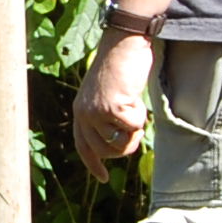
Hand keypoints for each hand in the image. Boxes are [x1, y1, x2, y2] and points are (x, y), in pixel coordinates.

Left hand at [72, 31, 154, 181]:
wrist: (123, 44)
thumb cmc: (120, 67)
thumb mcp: (106, 94)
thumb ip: (106, 116)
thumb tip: (118, 144)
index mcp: (80, 110)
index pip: (83, 145)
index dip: (93, 163)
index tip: (101, 178)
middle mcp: (84, 114)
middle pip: (106, 151)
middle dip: (125, 145)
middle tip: (136, 126)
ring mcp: (96, 113)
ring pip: (120, 144)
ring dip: (134, 130)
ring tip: (134, 108)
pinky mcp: (111, 109)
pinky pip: (133, 128)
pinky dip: (140, 116)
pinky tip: (136, 99)